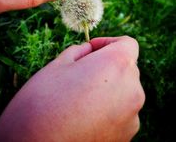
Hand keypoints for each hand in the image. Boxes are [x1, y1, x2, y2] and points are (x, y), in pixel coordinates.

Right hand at [0, 36, 144, 141]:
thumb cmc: (43, 103)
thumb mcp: (57, 65)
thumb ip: (79, 51)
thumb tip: (88, 50)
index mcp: (117, 65)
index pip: (127, 44)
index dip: (108, 42)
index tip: (92, 49)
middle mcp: (132, 89)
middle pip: (126, 67)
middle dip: (107, 64)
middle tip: (82, 72)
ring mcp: (132, 115)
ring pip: (124, 90)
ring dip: (108, 87)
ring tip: (80, 97)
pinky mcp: (127, 136)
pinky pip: (122, 112)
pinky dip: (108, 108)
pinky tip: (85, 116)